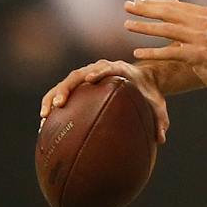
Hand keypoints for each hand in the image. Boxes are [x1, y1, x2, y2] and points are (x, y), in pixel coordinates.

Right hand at [39, 59, 169, 143]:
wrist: (144, 79)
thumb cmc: (150, 92)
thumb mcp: (158, 104)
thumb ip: (160, 119)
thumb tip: (161, 140)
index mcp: (121, 70)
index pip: (107, 67)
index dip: (98, 71)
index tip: (89, 80)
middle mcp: (101, 69)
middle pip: (79, 74)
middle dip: (67, 87)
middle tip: (59, 103)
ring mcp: (88, 74)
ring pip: (67, 82)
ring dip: (54, 96)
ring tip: (45, 115)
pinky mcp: (81, 83)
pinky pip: (64, 91)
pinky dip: (53, 103)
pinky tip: (45, 122)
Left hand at [124, 0, 206, 94]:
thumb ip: (192, 17)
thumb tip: (173, 3)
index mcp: (205, 15)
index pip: (175, 5)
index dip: (154, 3)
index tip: (137, 2)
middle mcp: (203, 23)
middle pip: (168, 13)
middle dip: (145, 9)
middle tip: (127, 7)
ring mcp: (200, 39)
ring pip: (167, 30)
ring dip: (145, 27)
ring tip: (127, 25)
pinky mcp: (198, 55)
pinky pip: (170, 52)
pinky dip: (153, 53)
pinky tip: (138, 53)